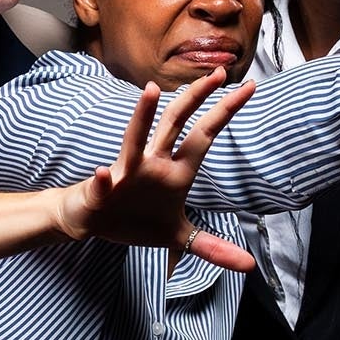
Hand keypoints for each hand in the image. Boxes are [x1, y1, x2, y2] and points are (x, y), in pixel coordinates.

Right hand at [55, 69, 256, 271]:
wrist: (90, 220)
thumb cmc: (134, 218)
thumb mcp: (179, 237)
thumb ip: (212, 247)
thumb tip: (248, 266)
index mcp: (175, 170)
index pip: (205, 135)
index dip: (225, 112)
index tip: (250, 86)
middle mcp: (153, 163)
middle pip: (176, 123)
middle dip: (196, 98)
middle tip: (219, 72)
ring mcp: (127, 174)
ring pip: (136, 141)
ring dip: (143, 117)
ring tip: (151, 91)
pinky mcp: (102, 192)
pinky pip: (103, 184)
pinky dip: (104, 180)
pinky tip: (106, 174)